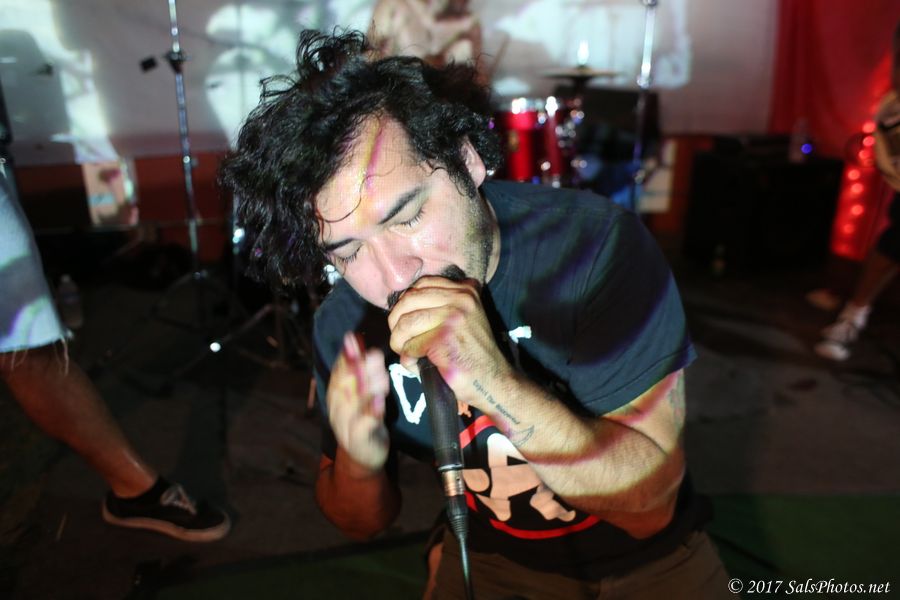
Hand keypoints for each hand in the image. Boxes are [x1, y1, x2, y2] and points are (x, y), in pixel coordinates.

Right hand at [326, 332, 390, 474]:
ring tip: (380, 375)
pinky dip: (370, 415)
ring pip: (353, 405)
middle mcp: (337, 410)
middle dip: (357, 368)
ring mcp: (346, 427)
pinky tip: (379, 403)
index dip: (344, 356)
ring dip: (366, 388)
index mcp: (336, 397)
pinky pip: (363, 427)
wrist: (363, 457)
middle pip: (344, 386)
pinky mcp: (359, 442)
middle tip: (373, 354)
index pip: (337, 373)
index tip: (352, 339)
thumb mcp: (362, 396)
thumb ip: (363, 376)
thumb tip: (369, 350)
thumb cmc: (365, 419)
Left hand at [387, 276, 510, 407]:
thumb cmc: (471, 354)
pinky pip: (410, 346)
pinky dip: (408, 359)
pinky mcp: (444, 340)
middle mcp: (461, 299)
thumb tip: (400, 305)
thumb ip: (440, 305)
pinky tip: (417, 366)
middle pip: (408, 301)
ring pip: (405, 324)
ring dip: (399, 343)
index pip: (421, 285)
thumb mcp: (462, 318)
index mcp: (466, 290)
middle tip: (401, 341)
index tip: (406, 322)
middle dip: (396, 324)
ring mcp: (454, 319)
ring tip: (409, 355)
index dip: (406, 304)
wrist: (493, 381)